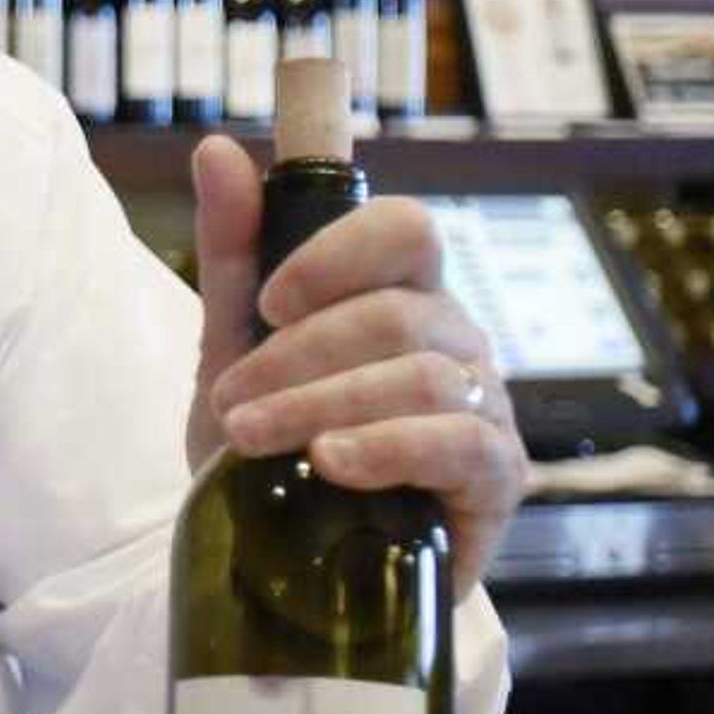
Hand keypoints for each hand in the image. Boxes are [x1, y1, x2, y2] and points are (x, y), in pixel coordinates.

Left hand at [187, 135, 527, 577]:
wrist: (288, 565)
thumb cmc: (274, 447)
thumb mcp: (235, 348)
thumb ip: (235, 253)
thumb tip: (216, 148)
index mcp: (405, 294)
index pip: (405, 230)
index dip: (336, 255)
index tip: (268, 303)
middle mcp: (458, 340)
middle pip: (396, 313)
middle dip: (297, 356)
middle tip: (229, 401)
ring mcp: (487, 408)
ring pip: (421, 377)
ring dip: (319, 405)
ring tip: (250, 440)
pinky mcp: (497, 480)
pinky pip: (458, 444)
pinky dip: (386, 449)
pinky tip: (330, 463)